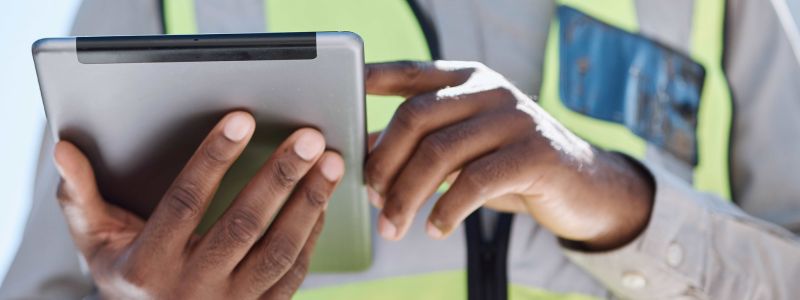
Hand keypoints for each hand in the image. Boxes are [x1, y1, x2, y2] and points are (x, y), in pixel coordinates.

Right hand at [54, 111, 344, 298]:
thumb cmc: (125, 275)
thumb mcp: (95, 241)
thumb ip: (80, 195)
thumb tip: (63, 148)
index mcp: (147, 266)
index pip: (185, 203)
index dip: (214, 158)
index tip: (242, 118)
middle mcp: (191, 289)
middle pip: (243, 226)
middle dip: (280, 177)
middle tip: (309, 137)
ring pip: (279, 251)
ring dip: (309, 202)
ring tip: (330, 162)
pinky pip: (294, 272)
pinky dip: (312, 233)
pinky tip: (323, 198)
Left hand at [365, 61, 653, 249]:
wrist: (581, 186)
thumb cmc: (508, 165)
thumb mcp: (462, 147)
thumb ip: (419, 142)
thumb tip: (362, 150)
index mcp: (467, 79)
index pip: (409, 72)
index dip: (370, 80)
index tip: (338, 98)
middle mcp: (489, 89)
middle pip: (416, 116)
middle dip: (384, 161)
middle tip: (371, 197)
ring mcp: (515, 117)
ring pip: (441, 152)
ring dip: (407, 195)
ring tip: (393, 226)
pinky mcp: (535, 152)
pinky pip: (476, 182)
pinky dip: (447, 210)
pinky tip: (435, 228)